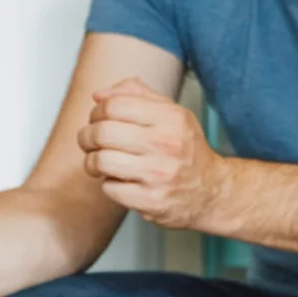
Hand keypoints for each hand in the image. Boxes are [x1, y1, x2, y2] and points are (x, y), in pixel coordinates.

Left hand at [78, 77, 224, 230]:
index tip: (97, 119)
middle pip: (102, 132)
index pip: (114, 105)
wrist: (211, 191)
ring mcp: (159, 175)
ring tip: (97, 162)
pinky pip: (109, 188)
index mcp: (171, 118)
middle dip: (86, 137)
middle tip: (88, 142)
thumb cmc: (184, 149)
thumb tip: (98, 95)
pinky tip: (119, 181)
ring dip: (91, 162)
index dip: (97, 111)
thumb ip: (136, 96)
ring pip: (100, 161)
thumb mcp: (170, 113)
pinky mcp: (151, 201)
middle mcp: (166, 144)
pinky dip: (108, 184)